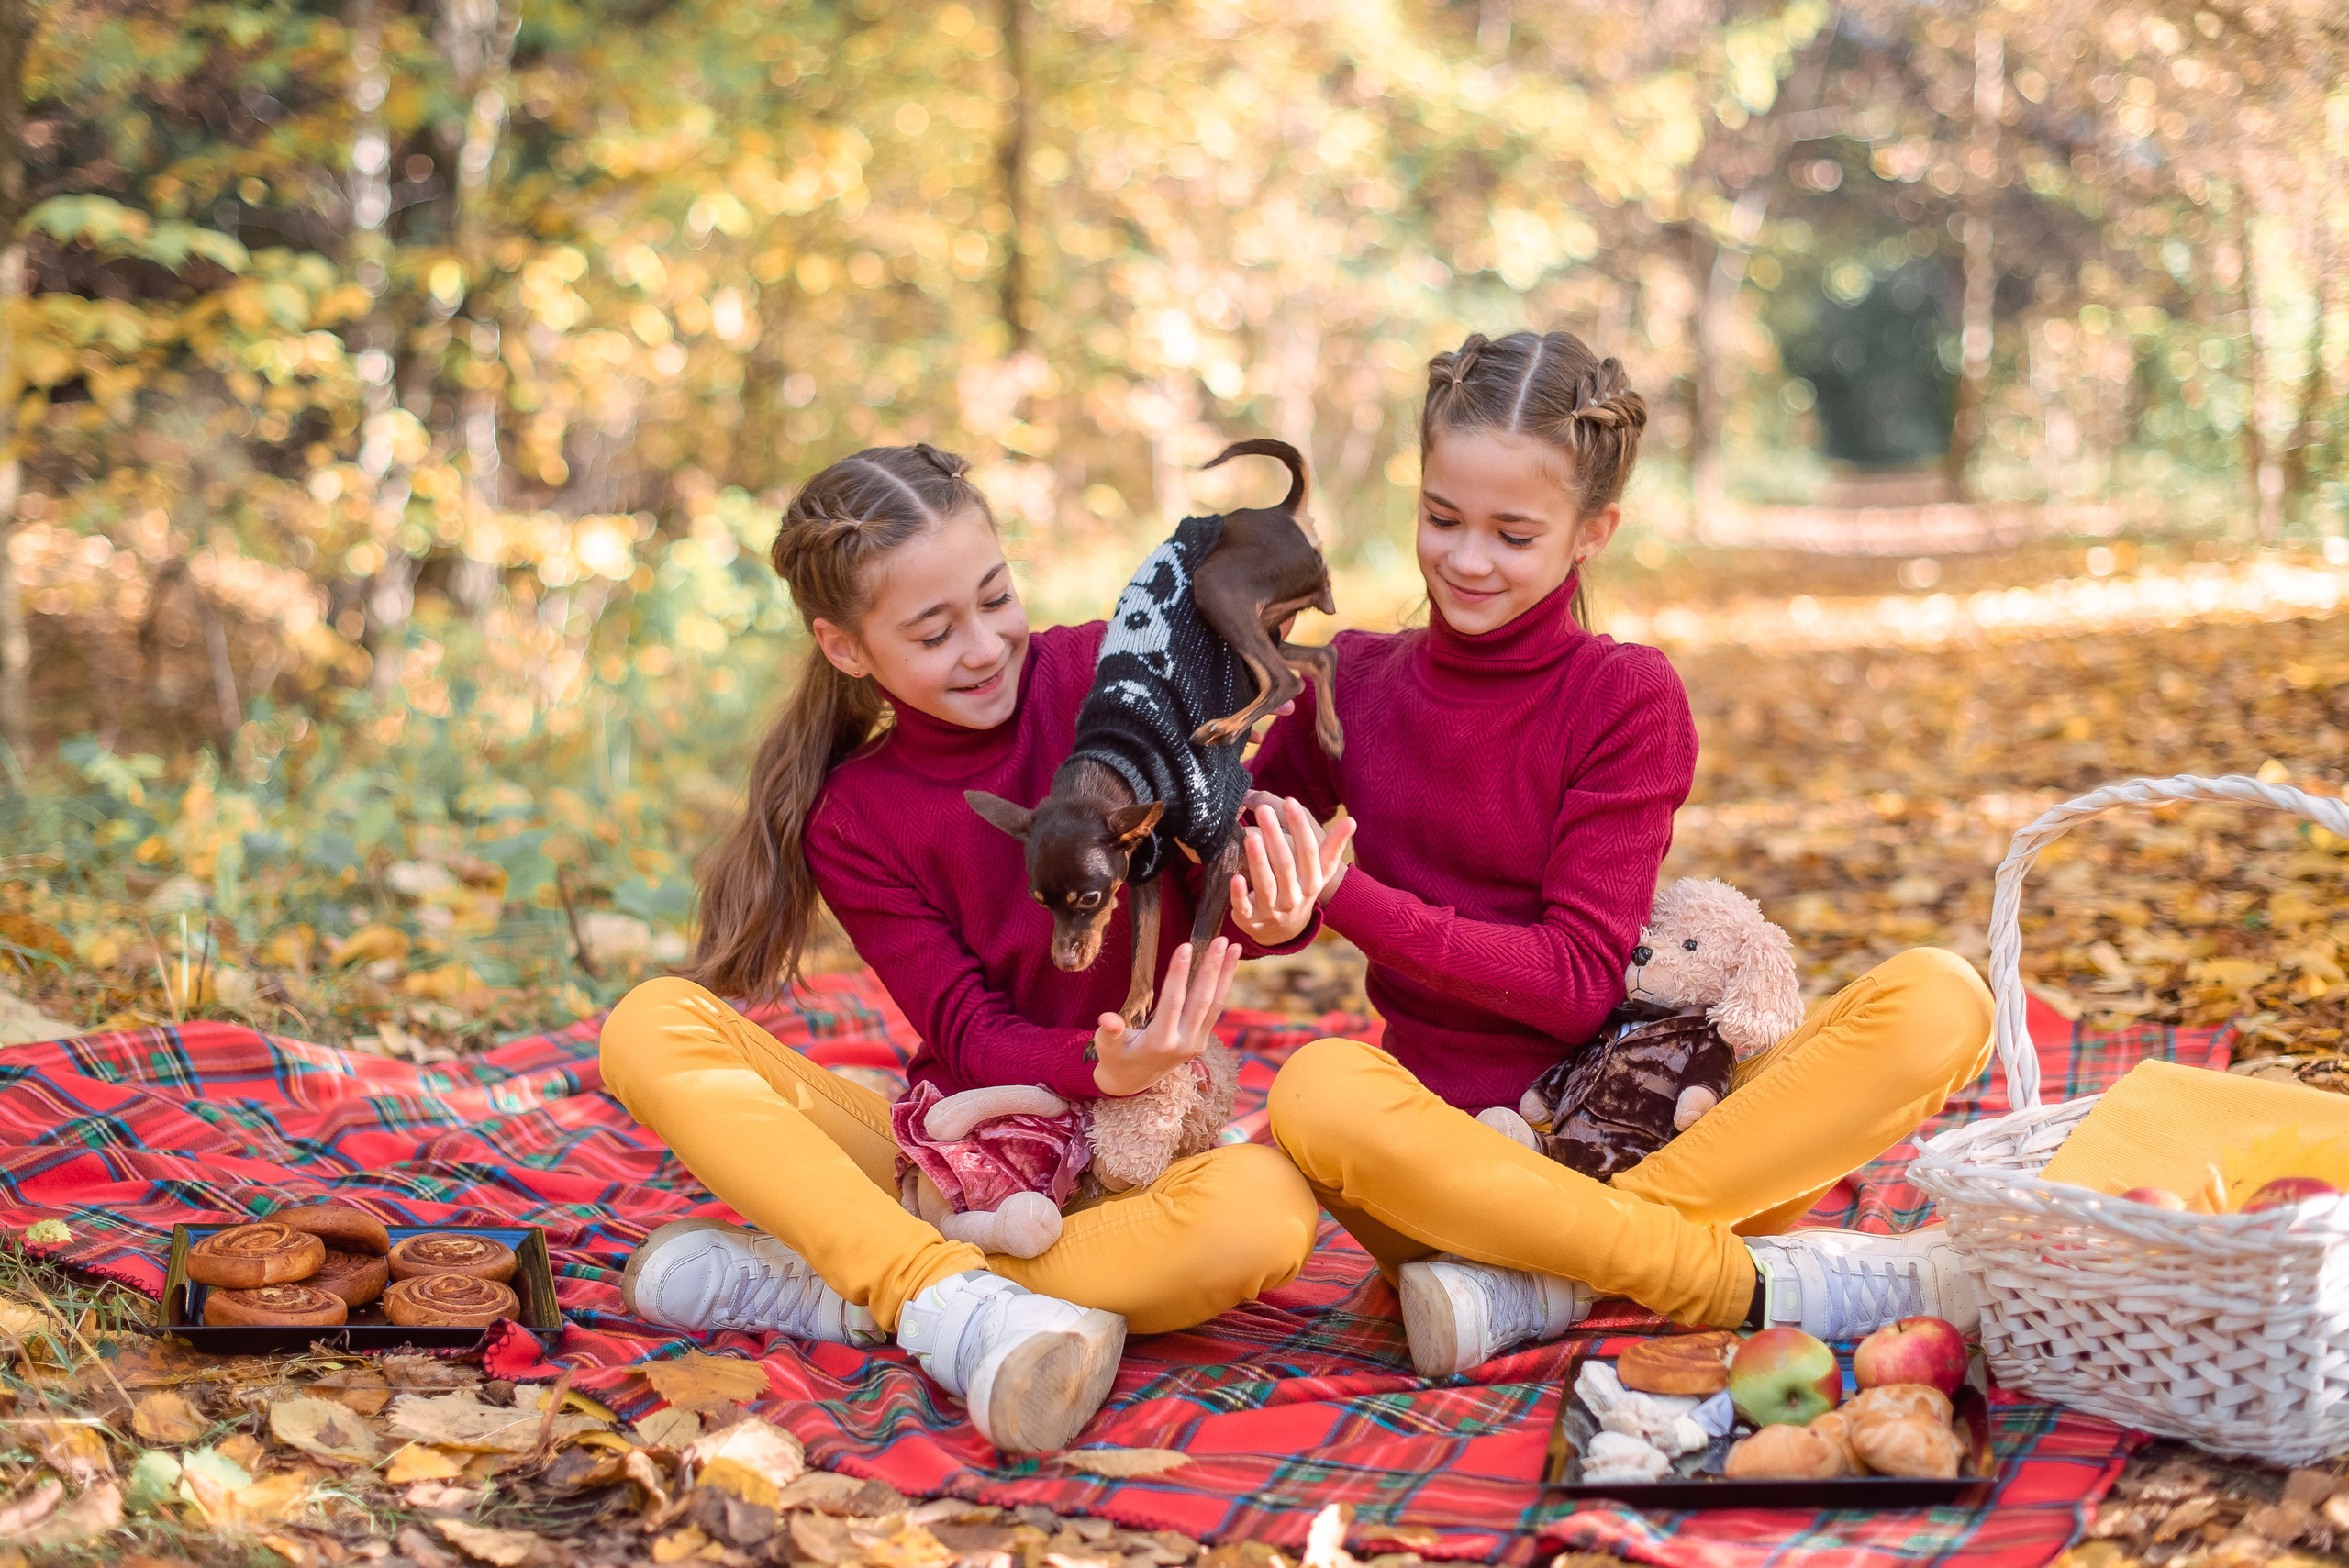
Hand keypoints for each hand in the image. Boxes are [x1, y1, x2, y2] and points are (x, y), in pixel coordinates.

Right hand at [1090, 937, 1238, 1096]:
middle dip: (1212, 969)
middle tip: (1220, 940)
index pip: (1172, 1002)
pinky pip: (1216, 1009)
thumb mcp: (1107, 1046)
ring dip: (1225, 974)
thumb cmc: (1116, 1057)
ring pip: (1215, 1004)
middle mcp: (1183, 1043)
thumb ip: (1109, 1031)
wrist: (1132, 1081)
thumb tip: (1106, 1019)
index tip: (1185, 946)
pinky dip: (1223, 986)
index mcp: (1159, 1043)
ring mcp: (1196, 1043)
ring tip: (1235, 947)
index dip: (1179, 974)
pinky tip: (1229, 965)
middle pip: (1201, 1001)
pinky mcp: (1202, 1040)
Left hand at [1228, 795, 1356, 942]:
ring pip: (1265, 883)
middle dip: (1275, 836)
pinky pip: (1243, 907)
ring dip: (1258, 860)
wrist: (1285, 932)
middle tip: (1264, 810)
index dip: (1300, 827)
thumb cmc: (1301, 889)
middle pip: (1285, 864)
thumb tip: (1351, 820)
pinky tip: (1235, 877)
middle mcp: (1294, 897)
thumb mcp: (1319, 872)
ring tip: (1250, 835)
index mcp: (1312, 882)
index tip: (1291, 801)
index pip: (1309, 852)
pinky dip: (1239, 894)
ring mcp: (1272, 910)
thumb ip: (1333, 846)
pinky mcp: (1250, 919)